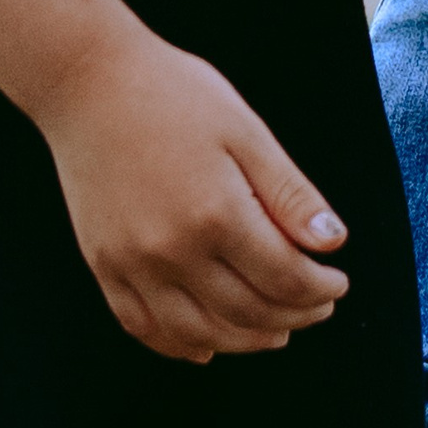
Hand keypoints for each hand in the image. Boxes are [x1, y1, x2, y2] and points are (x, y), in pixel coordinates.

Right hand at [35, 16, 351, 361]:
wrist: (89, 81)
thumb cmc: (174, 93)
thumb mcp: (245, 130)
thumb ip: (290, 193)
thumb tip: (332, 243)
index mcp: (217, 212)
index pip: (283, 277)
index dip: (319, 289)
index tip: (337, 283)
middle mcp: (173, 250)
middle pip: (246, 312)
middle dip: (293, 317)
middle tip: (317, 308)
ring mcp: (132, 264)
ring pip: (198, 333)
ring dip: (245, 341)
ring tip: (276, 332)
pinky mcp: (104, 266)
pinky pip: (143, 327)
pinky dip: (179, 345)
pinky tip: (206, 344)